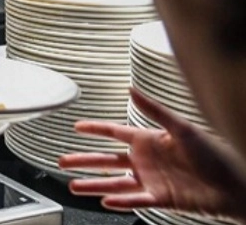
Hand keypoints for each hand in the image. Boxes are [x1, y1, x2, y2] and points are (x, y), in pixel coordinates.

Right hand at [57, 88, 245, 222]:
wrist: (237, 184)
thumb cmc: (216, 153)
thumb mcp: (183, 128)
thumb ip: (154, 110)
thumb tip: (131, 89)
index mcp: (149, 139)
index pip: (114, 133)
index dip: (95, 129)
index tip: (76, 127)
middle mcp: (147, 160)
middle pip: (107, 160)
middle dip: (83, 160)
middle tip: (62, 161)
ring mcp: (152, 180)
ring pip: (115, 182)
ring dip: (94, 184)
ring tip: (73, 185)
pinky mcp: (161, 199)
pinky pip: (134, 200)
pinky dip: (119, 201)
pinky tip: (105, 201)